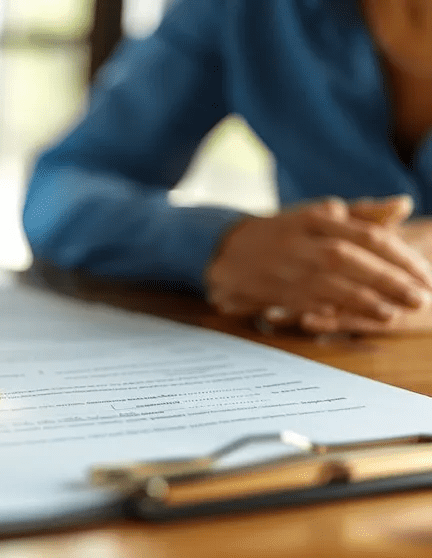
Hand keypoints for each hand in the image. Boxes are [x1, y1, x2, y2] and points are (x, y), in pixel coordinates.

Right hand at [205, 197, 431, 331]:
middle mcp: (301, 241)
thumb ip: (363, 213)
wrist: (228, 250)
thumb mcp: (319, 215)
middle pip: (350, 259)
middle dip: (388, 280)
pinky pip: (308, 302)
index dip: (400, 257)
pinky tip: (358, 319)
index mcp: (316, 218)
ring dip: (365, 300)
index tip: (425, 276)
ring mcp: (286, 267)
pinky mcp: (275, 290)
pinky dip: (333, 310)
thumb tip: (403, 205)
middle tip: (421, 297)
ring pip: (329, 283)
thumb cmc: (285, 233)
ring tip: (395, 312)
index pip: (367, 236)